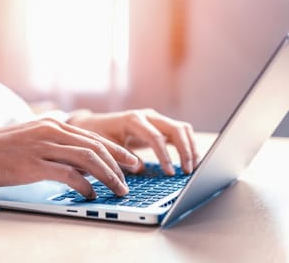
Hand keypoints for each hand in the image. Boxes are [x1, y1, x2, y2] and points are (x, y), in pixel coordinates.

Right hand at [0, 118, 138, 198]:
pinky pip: (68, 174)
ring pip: (88, 158)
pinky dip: (85, 184)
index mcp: (51, 124)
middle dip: (120, 162)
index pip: (92, 136)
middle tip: (134, 175)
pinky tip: (91, 194)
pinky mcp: (34, 164)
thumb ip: (52, 145)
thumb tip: (75, 162)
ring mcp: (43, 146)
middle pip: (96, 145)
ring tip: (119, 189)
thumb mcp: (29, 139)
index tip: (130, 161)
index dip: (115, 150)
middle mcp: (51, 131)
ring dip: (108, 175)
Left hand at [67, 109, 200, 174]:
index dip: (164, 156)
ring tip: (193, 168)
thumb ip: (123, 157)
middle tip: (187, 172)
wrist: (95, 124)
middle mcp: (147, 116)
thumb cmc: (99, 136)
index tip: (170, 173)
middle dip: (185, 151)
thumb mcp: (106, 147)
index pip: (155, 136)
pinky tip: (191, 162)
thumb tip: (141, 168)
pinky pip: (180, 132)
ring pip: (182, 129)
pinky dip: (188, 146)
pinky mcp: (160, 125)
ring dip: (191, 148)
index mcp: (132, 120)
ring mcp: (156, 119)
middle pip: (175, 129)